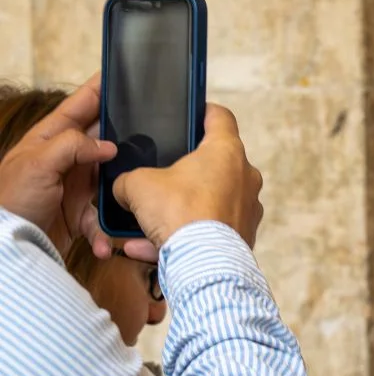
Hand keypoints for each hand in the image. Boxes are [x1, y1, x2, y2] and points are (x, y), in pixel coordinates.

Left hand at [0, 77, 122, 258]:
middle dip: (124, 138)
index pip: (79, 105)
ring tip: (133, 194)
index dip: (99, 88)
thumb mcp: (39, 162)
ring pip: (110, 178)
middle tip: (150, 131)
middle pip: (102, 139)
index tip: (121, 74)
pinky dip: (105, 233)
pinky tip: (105, 245)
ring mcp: (74, 186)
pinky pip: (102, 219)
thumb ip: (73, 145)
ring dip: (120, 190)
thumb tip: (109, 146)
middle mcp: (65, 159)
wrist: (10, 246)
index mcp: (50, 138)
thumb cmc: (14, 200)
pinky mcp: (80, 214)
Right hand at [113, 105, 263, 250]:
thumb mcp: (138, 185)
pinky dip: (182, 237)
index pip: (220, 116)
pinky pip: (208, 232)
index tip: (190, 113)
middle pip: (216, 162)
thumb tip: (124, 188)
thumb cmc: (177, 213)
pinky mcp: (243, 238)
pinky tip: (145, 248)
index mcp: (226, 151)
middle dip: (187, 169)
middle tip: (162, 173)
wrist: (202, 265)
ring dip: (181, 209)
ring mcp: (247, 209)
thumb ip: (129, 180)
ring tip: (148, 220)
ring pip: (211, 201)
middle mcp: (245, 177)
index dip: (202, 111)